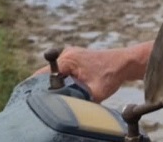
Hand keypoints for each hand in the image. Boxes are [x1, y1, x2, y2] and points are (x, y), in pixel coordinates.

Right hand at [33, 43, 152, 102]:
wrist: (125, 62)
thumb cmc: (111, 74)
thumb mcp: (95, 92)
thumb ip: (79, 100)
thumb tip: (66, 108)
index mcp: (68, 59)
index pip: (42, 75)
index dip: (38, 89)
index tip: (37, 100)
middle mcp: (66, 54)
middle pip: (46, 74)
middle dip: (47, 88)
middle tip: (50, 100)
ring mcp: (69, 54)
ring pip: (53, 73)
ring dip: (55, 85)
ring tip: (61, 94)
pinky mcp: (73, 58)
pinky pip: (61, 71)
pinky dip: (62, 81)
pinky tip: (69, 88)